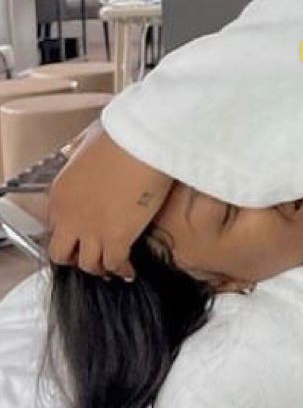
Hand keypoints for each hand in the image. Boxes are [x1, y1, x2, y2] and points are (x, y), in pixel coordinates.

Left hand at [47, 123, 171, 279]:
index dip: (70, 230)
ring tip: (111, 267)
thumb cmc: (120, 136)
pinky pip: (116, 265)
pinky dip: (123, 271)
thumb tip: (80, 152)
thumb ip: (80, 152)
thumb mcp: (87, 142)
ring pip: (88, 265)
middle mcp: (69, 216)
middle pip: (62, 253)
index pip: (56, 224)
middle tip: (89, 255)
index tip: (81, 232)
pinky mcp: (117, 238)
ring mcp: (92, 230)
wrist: (140, 143)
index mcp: (60, 193)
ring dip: (100, 267)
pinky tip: (130, 271)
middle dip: (75, 256)